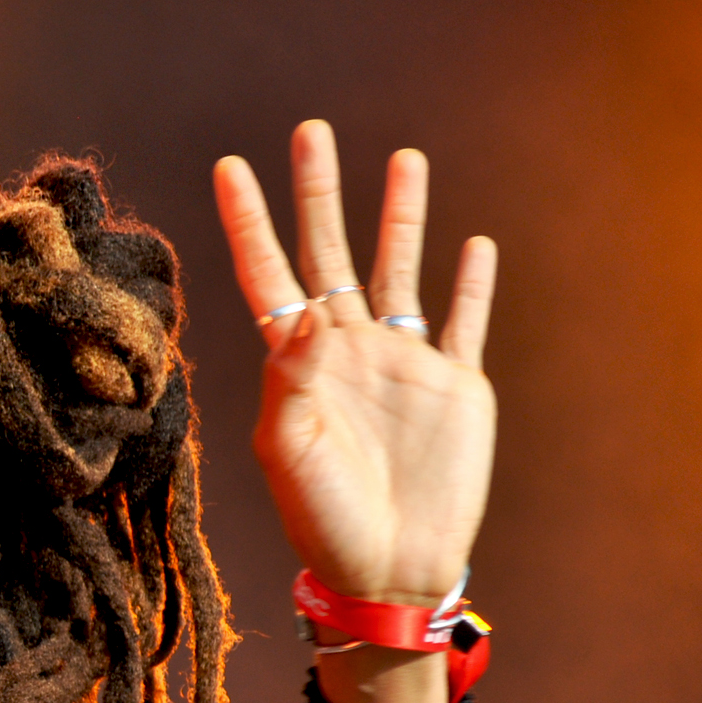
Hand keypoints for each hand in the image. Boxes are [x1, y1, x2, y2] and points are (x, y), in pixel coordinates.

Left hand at [215, 123, 497, 606]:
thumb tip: (307, 313)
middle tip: (309, 132)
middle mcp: (345, 351)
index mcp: (295, 364)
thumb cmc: (322, 520)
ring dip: (398, 217)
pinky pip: (463, 321)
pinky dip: (470, 284)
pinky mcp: (456, 386)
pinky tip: (473, 243)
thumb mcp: (289, 453)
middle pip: (328, 253)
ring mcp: (402, 364)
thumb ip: (291, 382)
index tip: (228, 166)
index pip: (267, 274)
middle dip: (318, 194)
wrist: (386, 570)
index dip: (248, 221)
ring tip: (404, 158)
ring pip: (398, 270)